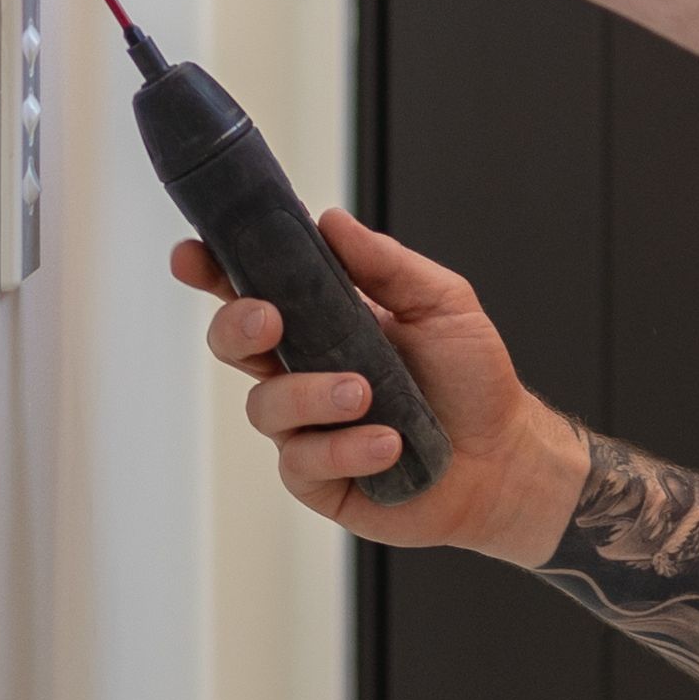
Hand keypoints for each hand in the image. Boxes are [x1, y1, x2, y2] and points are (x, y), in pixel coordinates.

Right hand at [170, 208, 585, 555]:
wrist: (505, 458)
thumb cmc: (472, 381)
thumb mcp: (442, 303)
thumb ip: (385, 263)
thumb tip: (331, 221)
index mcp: (322, 321)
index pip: (253, 287)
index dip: (214, 270)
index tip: (193, 254)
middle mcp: (303, 371)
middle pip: (232, 343)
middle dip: (237, 325)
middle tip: (270, 321)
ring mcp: (305, 428)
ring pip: (265, 406)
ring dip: (311, 394)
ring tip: (365, 394)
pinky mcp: (319, 478)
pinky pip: (303, 462)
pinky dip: (346, 448)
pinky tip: (388, 444)